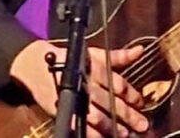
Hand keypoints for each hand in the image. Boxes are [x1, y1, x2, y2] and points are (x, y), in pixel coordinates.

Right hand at [10, 40, 148, 137]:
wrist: (37, 66)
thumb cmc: (69, 58)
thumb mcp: (94, 53)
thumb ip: (119, 56)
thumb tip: (139, 51)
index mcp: (94, 68)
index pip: (118, 83)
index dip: (132, 95)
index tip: (141, 102)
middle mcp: (86, 84)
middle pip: (110, 102)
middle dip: (128, 115)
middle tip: (142, 125)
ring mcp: (74, 99)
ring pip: (96, 116)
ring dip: (112, 127)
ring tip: (126, 134)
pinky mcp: (63, 112)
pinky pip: (80, 126)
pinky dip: (94, 134)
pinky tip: (104, 137)